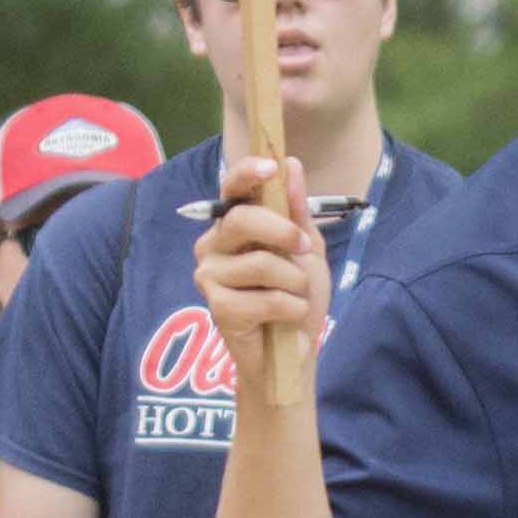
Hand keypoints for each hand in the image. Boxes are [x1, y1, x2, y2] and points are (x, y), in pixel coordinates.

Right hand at [191, 153, 327, 384]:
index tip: (271, 167)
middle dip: (282, 231)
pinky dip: (291, 307)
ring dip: (294, 280)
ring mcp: (210, 277)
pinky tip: (287, 316)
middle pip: (241, 220)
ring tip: (295, 295)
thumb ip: (297, 211)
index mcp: (234, 225)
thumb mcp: (307, 249)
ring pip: (261, 262)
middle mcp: (213, 246)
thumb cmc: (295, 296)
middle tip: (304, 249)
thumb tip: (292, 165)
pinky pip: (266, 297)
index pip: (231, 188)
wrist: (293, 351)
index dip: (247, 173)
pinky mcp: (218, 309)